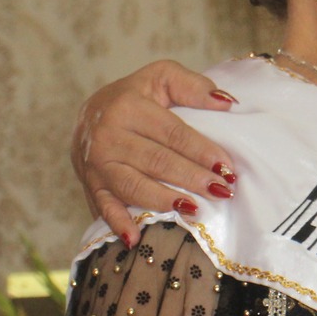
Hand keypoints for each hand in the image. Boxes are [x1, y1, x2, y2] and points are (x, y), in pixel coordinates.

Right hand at [74, 60, 238, 241]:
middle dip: (192, 177)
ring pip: (133, 185)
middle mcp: (109, 135)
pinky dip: (117, 223)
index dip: (201, 150)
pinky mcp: (90, 185)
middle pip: (156, 161)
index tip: (227, 167)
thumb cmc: (135, 96)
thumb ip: (192, 86)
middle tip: (222, 190)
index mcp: (128, 106)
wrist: (89, 114)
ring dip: (163, 200)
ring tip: (193, 209)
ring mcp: (97, 163)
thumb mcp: (161, 77)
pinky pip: (103, 206)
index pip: (172, 132)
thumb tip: (226, 103)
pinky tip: (135, 238)